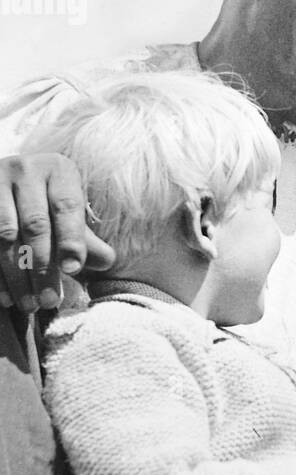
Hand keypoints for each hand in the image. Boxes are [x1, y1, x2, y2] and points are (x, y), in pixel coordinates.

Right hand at [0, 153, 114, 310]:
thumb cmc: (48, 202)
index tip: (73, 270)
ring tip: (30, 305)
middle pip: (35, 225)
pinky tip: (5, 297)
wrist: (11, 185)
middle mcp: (25, 170)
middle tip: (50, 301)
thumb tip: (107, 261)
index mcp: (58, 169)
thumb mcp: (69, 213)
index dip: (70, 240)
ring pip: (5, 236)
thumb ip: (85, 240)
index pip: (66, 207)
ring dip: (17, 276)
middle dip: (43, 268)